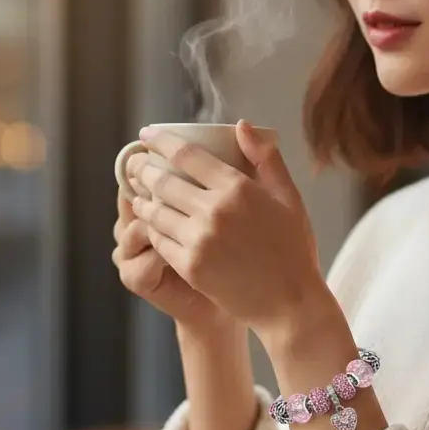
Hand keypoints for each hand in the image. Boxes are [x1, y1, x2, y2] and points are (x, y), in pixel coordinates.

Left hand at [128, 121, 326, 340]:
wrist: (290, 304)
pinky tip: (153, 225)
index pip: (187, 154)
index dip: (161, 141)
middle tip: (136, 164)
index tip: (147, 134)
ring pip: (155, 211)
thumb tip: (241, 125)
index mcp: (238, 188)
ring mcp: (199, 240)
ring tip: (138, 194)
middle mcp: (214, 211)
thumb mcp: (289, 198)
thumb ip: (266, 159)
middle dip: (143, 169)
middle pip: (163, 181)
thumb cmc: (293, 250)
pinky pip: (159, 240)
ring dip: (143, 200)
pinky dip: (152, 229)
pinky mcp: (190, 266)